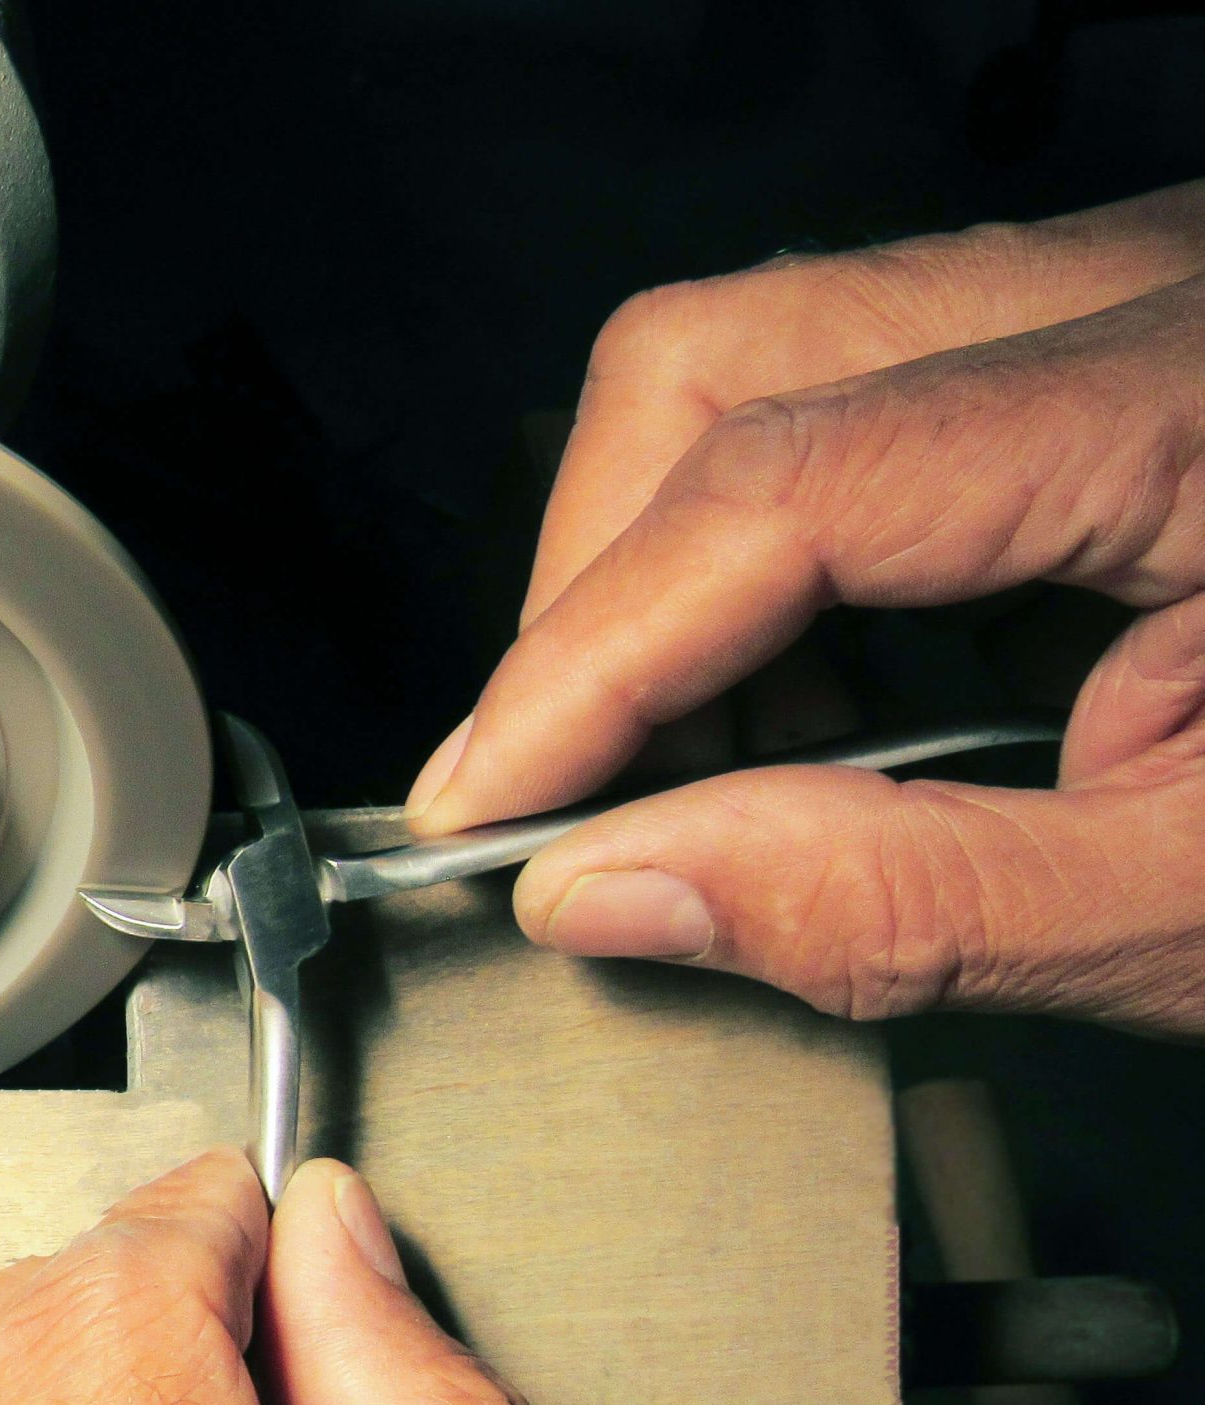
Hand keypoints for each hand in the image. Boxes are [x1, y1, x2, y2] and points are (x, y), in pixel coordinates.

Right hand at [405, 181, 1204, 1033]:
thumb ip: (904, 899)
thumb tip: (618, 887)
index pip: (784, 485)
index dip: (589, 658)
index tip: (484, 809)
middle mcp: (1153, 290)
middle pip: (724, 358)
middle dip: (597, 588)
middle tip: (571, 787)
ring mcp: (1131, 298)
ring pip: (765, 358)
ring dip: (675, 573)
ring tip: (712, 766)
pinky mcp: (1111, 348)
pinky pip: (850, 400)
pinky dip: (777, 565)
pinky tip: (829, 706)